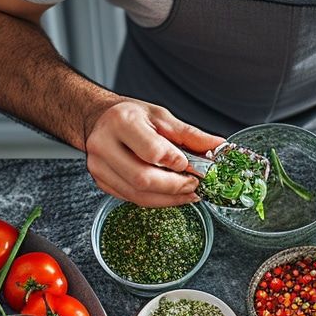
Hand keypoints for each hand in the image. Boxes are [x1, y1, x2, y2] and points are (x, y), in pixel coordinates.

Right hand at [83, 99, 226, 206]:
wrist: (100, 119)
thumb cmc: (131, 116)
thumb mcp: (161, 116)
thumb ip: (189, 134)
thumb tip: (217, 146)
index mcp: (121, 122)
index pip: (152, 151)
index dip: (177, 162)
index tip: (194, 165)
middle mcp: (104, 145)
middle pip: (143, 178)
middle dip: (175, 186)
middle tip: (194, 185)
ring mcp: (99, 167)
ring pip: (137, 194)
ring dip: (168, 198)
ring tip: (187, 192)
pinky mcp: (101, 182)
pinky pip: (132, 199)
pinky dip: (156, 200)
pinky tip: (170, 194)